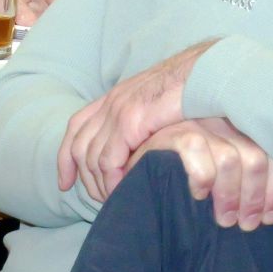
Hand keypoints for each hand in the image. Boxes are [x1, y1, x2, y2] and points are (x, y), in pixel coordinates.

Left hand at [57, 40, 218, 196]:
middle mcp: (111, 101)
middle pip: (78, 145)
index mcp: (116, 96)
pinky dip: (112, 180)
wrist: (207, 71)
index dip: (66, 156)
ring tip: (113, 200)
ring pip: (91, 157)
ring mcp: (118, 110)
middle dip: (82, 178)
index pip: (76, 126)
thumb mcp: (159, 105)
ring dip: (99, 183)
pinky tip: (122, 190)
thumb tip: (140, 147)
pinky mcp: (130, 121)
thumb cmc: (193, 91)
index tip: (65, 183)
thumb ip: (144, 122)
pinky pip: (109, 160)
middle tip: (96, 200)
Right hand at [142, 117, 272, 230]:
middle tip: (247, 225)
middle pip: (256, 158)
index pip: (272, 155)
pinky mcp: (173, 132)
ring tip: (224, 220)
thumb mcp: (222, 184)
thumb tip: (270, 212)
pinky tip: (197, 194)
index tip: (270, 218)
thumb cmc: (184, 187)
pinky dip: (201, 176)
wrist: (137, 173)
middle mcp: (224, 124)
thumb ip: (243, 184)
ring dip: (230, 195)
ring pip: (230, 158)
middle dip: (254, 198)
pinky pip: (196, 149)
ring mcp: (199, 125)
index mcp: (242, 133)